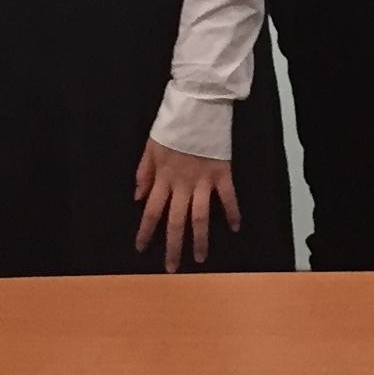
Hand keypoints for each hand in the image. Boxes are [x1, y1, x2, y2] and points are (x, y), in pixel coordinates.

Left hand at [132, 138, 241, 272]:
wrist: (198, 106)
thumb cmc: (172, 125)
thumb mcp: (150, 146)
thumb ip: (144, 173)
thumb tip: (138, 198)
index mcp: (163, 178)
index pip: (151, 211)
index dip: (146, 231)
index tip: (141, 249)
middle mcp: (182, 185)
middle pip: (175, 221)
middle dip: (173, 246)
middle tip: (172, 268)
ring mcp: (204, 181)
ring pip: (201, 216)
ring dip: (200, 239)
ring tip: (201, 258)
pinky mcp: (222, 173)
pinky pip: (228, 197)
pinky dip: (233, 212)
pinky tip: (235, 228)